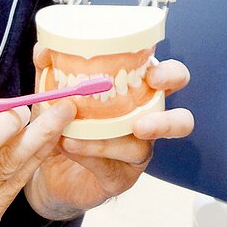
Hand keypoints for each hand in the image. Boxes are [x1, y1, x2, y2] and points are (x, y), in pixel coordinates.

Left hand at [24, 49, 193, 219]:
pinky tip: (70, 144)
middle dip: (168, 119)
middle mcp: (147, 122)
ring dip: (113, 140)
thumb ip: (51, 69)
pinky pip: (112, 165)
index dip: (170, 75)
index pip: (171, 79)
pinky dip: (90, 152)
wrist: (47, 168)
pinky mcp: (122, 178)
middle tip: (141, 123)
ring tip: (86, 134)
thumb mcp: (56, 92)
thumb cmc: (64, 122)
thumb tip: (44, 49)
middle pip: (181, 120)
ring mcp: (138, 153)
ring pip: (143, 147)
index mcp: (140, 93)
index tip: (152, 74)